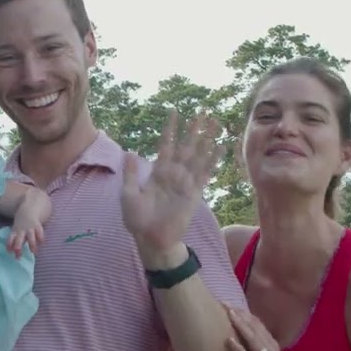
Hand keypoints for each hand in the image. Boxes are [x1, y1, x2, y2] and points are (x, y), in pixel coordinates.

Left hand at [7, 218, 44, 257]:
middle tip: (18, 253)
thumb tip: (12, 252)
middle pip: (19, 239)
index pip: (11, 238)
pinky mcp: (37, 225)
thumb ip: (16, 240)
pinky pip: (39, 232)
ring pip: (30, 237)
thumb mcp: (16, 228)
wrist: (30, 207)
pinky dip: (40, 238)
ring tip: (33, 252)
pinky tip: (41, 243)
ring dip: (31, 244)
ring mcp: (29, 227)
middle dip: (18, 246)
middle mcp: (22, 230)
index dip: (9, 245)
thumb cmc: (22, 222)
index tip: (9, 252)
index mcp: (15, 230)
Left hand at [120, 112, 223, 258]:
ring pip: (199, 155)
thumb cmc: (137, 219)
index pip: (166, 144)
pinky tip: (221, 146)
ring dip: (207, 139)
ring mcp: (186, 182)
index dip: (170, 128)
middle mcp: (174, 173)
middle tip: (203, 112)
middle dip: (194, 130)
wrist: (151, 239)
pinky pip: (206, 173)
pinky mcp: (195, 193)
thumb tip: (130, 153)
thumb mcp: (129, 195)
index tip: (174, 111)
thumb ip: (131, 174)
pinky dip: (214, 159)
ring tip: (216, 123)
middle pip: (186, 146)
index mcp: (158, 171)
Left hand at [225, 306, 293, 350]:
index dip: (247, 315)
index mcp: (272, 348)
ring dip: (241, 325)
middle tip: (226, 303)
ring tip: (228, 313)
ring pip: (253, 339)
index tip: (233, 305)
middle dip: (241, 315)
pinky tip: (228, 340)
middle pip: (256, 328)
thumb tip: (244, 341)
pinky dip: (238, 349)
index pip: (259, 327)